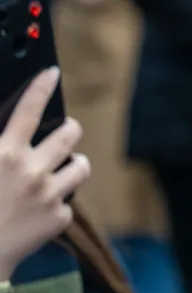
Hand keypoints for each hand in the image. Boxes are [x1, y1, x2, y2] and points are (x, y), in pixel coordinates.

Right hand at [0, 69, 90, 279]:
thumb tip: (6, 135)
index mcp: (4, 153)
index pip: (27, 110)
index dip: (41, 87)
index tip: (52, 73)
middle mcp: (33, 170)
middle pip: (70, 134)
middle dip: (69, 128)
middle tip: (65, 130)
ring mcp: (50, 195)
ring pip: (82, 166)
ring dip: (74, 162)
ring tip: (63, 166)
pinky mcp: (59, 219)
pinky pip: (68, 202)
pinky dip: (57, 203)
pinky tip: (40, 209)